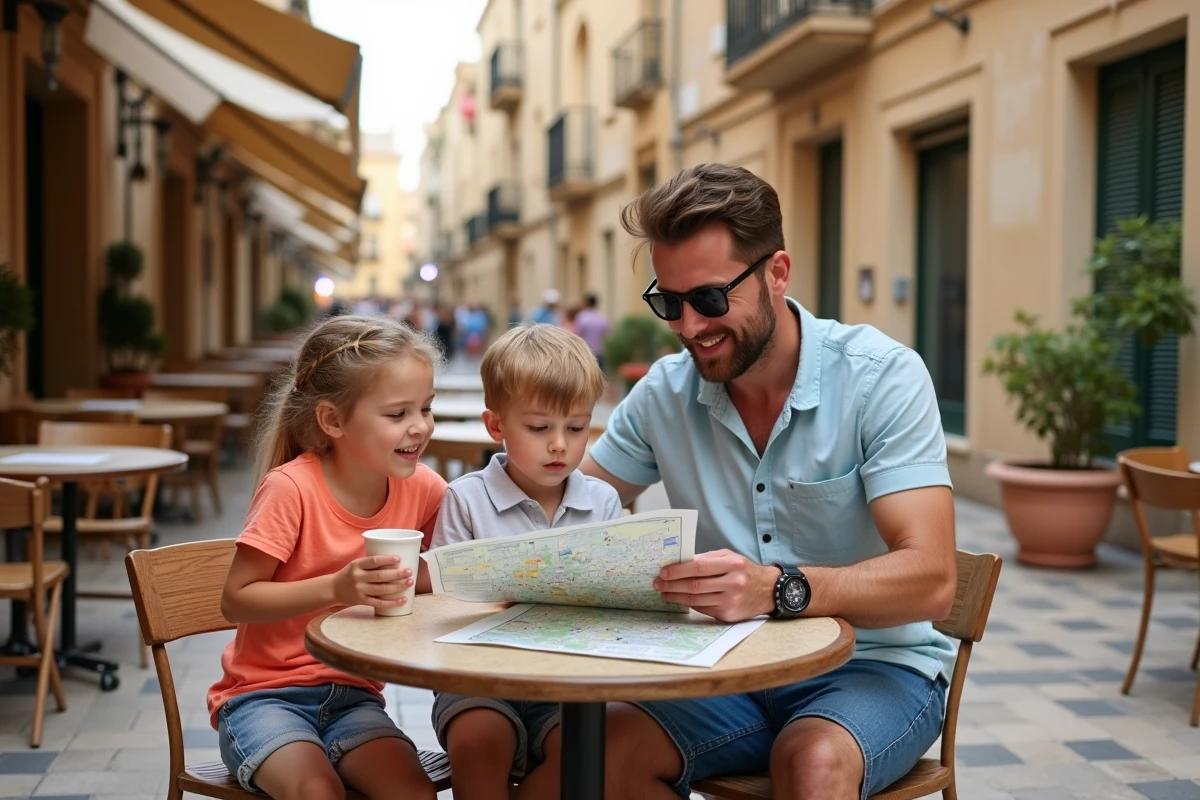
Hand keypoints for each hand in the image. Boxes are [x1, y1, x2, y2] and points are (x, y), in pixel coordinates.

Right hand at [332, 555, 413, 609]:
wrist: (333, 589)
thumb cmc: (350, 574)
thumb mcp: (356, 564)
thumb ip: (371, 563)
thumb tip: (397, 558)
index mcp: (357, 565)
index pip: (373, 561)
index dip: (386, 559)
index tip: (398, 558)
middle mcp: (357, 577)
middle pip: (379, 576)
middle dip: (396, 574)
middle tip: (409, 571)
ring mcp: (359, 590)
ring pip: (381, 589)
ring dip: (397, 587)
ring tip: (410, 582)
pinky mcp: (362, 601)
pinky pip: (379, 603)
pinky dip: (392, 603)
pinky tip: (403, 600)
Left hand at [653, 550, 777, 622]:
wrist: (769, 590)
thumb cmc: (745, 570)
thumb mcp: (730, 557)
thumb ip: (707, 559)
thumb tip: (680, 563)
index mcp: (733, 564)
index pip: (699, 567)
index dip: (678, 570)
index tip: (663, 571)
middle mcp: (733, 583)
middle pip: (695, 585)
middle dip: (672, 585)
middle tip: (658, 583)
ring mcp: (731, 601)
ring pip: (696, 600)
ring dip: (676, 597)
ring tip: (664, 593)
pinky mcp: (728, 615)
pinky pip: (703, 609)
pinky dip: (689, 604)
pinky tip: (680, 599)